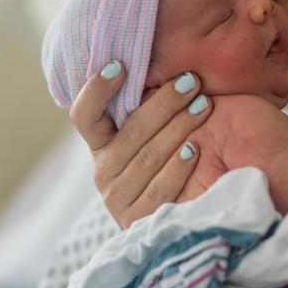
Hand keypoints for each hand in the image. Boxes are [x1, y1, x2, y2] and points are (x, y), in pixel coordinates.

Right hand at [68, 65, 212, 227]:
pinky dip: (177, 168)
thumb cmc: (171, 163)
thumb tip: (158, 61)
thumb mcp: (154, 135)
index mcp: (101, 145)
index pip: (85, 115)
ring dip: (178, 127)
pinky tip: (194, 149)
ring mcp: (117, 198)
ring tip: (203, 105)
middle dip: (164, 102)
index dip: (97, 90)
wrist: (177, 225)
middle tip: (191, 81)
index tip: (119, 65)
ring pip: (148, 156)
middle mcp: (103, 171)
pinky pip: (158, 189)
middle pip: (131, 131)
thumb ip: (148, 108)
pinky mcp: (135, 221)